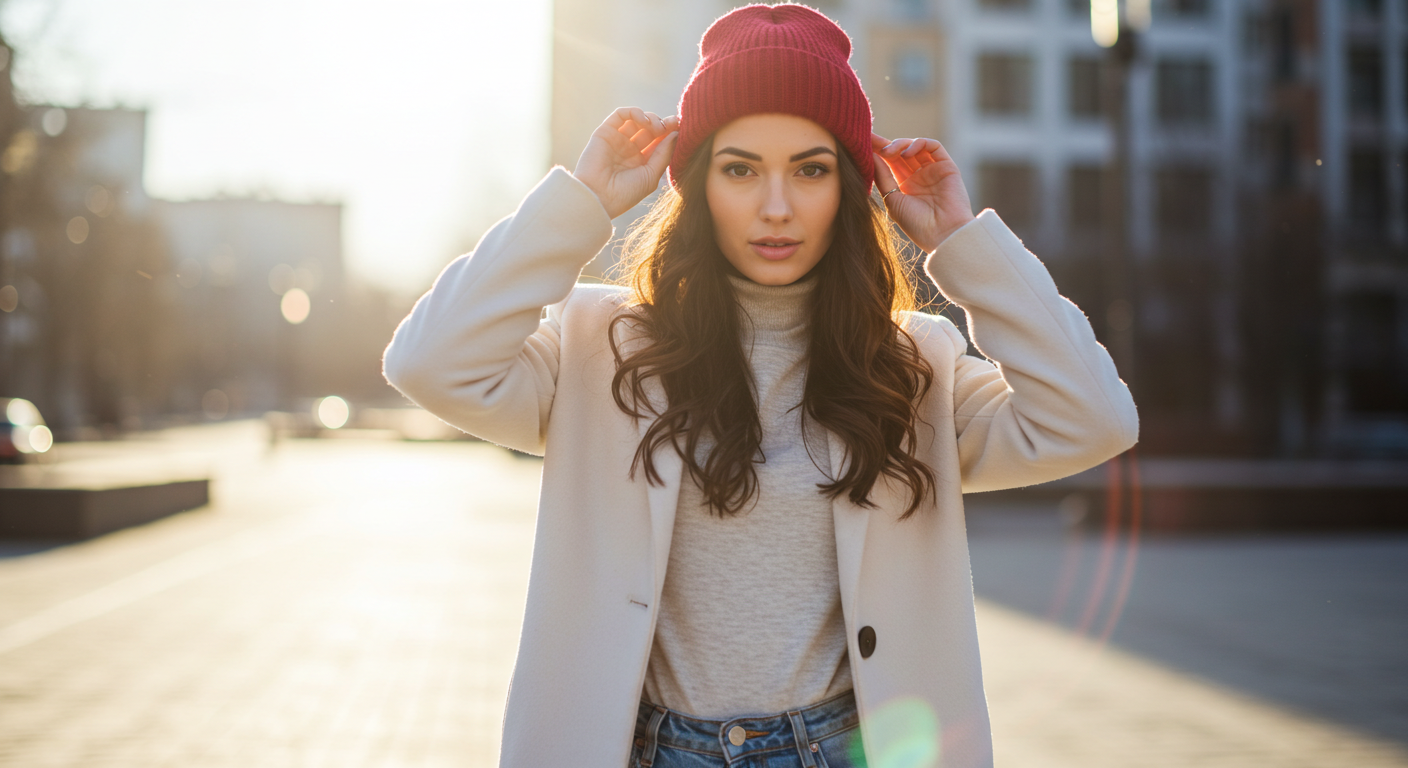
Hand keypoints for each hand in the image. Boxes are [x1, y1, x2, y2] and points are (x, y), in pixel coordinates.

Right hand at [574, 108, 679, 219]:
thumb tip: (676, 133)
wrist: (598, 197)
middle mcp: (629, 150)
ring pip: (636, 120)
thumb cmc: (625, 193)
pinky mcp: (604, 132)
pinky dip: (634, 112)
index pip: (658, 142)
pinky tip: (644, 120)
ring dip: (650, 118)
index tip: (681, 126)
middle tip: (672, 123)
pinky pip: (620, 115)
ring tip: (657, 127)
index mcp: (641, 163)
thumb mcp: (651, 175)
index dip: (670, 132)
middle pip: (649, 129)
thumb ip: (664, 153)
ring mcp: (617, 140)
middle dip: (663, 123)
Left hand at [872, 134, 974, 252]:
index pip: (889, 163)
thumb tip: (870, 155)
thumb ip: (882, 177)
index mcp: (904, 186)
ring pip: (915, 146)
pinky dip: (919, 143)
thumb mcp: (892, 199)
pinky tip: (907, 153)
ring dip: (900, 144)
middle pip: (901, 152)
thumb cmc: (916, 224)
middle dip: (885, 145)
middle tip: (872, 142)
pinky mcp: (947, 166)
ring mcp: (933, 170)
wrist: (943, 235)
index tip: (863, 143)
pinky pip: (934, 146)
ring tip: (889, 152)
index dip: (877, 152)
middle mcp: (919, 176)